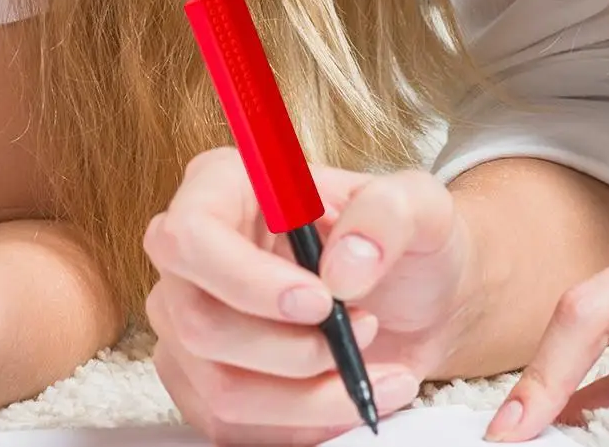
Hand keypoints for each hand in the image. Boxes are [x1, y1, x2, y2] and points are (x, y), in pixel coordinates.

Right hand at [144, 148, 482, 445]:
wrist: (421, 302)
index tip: (320, 303)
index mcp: (222, 186)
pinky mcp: (203, 380)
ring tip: (368, 371)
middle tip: (362, 331)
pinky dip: (302, 426)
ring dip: (306, 398)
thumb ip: (386, 215)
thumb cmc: (406, 241)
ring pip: (219, 387)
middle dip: (290, 351)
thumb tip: (341, 269)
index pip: (189, 236)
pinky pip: (233, 426)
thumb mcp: (416, 205)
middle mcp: (190, 253)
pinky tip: (348, 396)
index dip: (244, 280)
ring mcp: (187, 319)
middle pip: (197, 322)